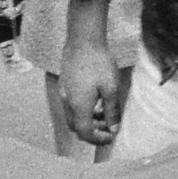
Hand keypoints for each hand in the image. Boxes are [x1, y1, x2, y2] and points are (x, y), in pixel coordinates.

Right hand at [60, 0, 121, 145]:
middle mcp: (67, 102)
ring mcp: (63, 92)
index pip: (85, 133)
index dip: (98, 139)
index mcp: (78, 106)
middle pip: (76, 127)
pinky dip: (82, 109)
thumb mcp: (111, 88)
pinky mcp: (64, 84)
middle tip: (108, 127)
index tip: (112, 135)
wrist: (83, 39)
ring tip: (104, 113)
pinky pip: (71, 105)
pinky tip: (95, 100)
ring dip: (87, 120)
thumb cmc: (99, 63)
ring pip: (72, 116)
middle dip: (92, 131)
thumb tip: (114, 129)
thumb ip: (111, 111)